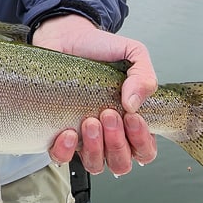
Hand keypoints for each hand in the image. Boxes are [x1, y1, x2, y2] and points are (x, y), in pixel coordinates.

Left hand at [32, 14, 158, 175]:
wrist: (66, 37)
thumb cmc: (100, 48)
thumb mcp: (132, 54)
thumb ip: (144, 76)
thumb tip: (133, 104)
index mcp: (130, 122)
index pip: (144, 150)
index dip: (141, 141)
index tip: (132, 116)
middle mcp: (109, 135)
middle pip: (121, 163)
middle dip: (117, 142)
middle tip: (107, 114)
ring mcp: (83, 137)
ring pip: (96, 165)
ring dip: (96, 148)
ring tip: (90, 121)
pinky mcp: (57, 134)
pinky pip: (62, 158)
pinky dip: (66, 151)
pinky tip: (68, 133)